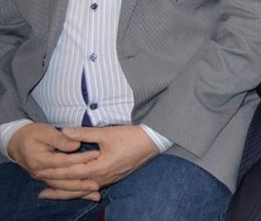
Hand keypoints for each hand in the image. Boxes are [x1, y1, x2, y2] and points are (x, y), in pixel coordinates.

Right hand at [7, 123, 101, 200]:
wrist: (18, 142)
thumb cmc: (33, 134)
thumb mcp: (46, 132)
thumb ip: (61, 139)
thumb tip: (76, 145)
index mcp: (39, 160)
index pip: (63, 161)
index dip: (80, 158)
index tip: (96, 154)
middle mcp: (39, 172)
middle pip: (62, 179)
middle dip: (81, 182)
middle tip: (98, 182)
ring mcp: (42, 178)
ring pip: (61, 187)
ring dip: (78, 191)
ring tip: (95, 191)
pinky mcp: (46, 179)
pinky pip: (60, 188)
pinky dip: (72, 192)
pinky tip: (86, 194)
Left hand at [43, 125, 157, 195]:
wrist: (154, 141)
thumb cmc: (131, 136)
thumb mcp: (106, 133)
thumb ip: (83, 134)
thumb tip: (63, 131)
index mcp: (98, 168)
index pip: (71, 172)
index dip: (54, 172)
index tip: (40, 172)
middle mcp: (102, 178)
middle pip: (75, 187)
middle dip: (57, 190)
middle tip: (41, 194)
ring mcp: (108, 180)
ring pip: (83, 190)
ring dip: (67, 193)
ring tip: (52, 195)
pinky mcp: (113, 178)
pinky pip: (92, 188)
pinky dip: (80, 191)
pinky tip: (75, 191)